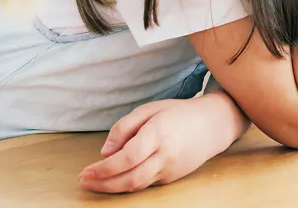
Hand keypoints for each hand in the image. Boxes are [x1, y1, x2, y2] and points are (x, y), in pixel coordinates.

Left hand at [77, 96, 242, 193]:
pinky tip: (116, 178)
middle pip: (130, 178)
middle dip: (103, 184)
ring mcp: (170, 168)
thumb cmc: (179, 113)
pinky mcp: (172, 177)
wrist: (213, 125)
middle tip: (84, 182)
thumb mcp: (150, 109)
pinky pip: (146, 183)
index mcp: (158, 134)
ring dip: (112, 188)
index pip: (127, 158)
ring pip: (137, 185)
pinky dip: (128, 183)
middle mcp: (166, 155)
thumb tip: (105, 152)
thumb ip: (124, 127)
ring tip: (95, 183)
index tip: (86, 171)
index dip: (104, 169)